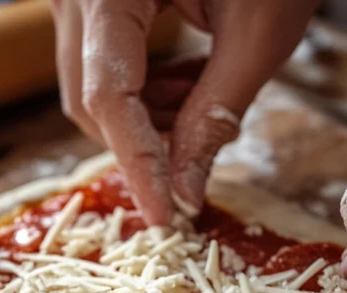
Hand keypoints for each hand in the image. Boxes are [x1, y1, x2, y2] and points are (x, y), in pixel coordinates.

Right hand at [51, 0, 315, 226]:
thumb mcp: (258, 32)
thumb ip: (216, 114)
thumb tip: (185, 192)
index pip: (109, 96)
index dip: (139, 163)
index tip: (168, 217)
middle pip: (88, 100)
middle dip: (144, 141)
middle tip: (201, 152)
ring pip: (90, 89)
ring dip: (145, 119)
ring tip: (204, 97)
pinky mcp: (88, 2)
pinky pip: (98, 66)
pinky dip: (142, 93)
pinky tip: (188, 79)